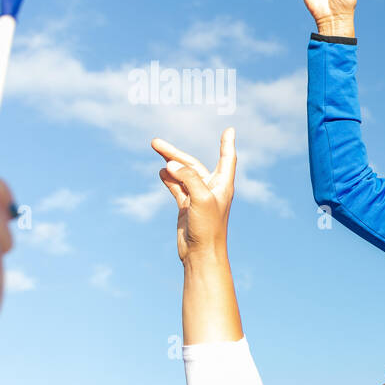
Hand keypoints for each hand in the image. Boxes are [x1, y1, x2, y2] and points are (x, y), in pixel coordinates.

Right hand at [152, 130, 236, 262]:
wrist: (201, 254)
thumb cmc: (209, 227)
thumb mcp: (201, 198)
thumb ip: (188, 178)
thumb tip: (170, 164)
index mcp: (222, 185)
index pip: (227, 158)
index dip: (227, 144)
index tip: (230, 130)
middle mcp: (211, 189)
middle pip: (193, 164)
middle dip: (175, 153)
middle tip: (155, 142)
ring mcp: (197, 197)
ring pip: (182, 174)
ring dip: (169, 162)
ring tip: (155, 149)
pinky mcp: (186, 207)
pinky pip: (176, 187)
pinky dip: (169, 178)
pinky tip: (161, 172)